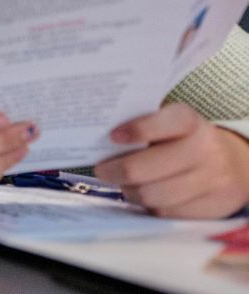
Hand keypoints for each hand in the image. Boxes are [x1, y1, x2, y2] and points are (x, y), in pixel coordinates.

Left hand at [95, 103, 248, 217]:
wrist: (235, 165)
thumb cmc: (186, 141)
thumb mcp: (170, 126)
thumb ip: (142, 129)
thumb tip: (101, 144)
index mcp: (189, 122)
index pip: (164, 123)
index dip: (137, 130)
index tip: (113, 137)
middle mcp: (205, 149)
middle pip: (143, 168)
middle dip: (115, 171)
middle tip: (102, 171)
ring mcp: (212, 180)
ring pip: (152, 196)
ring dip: (130, 192)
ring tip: (125, 186)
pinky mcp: (214, 207)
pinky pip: (168, 213)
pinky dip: (151, 207)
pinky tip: (148, 197)